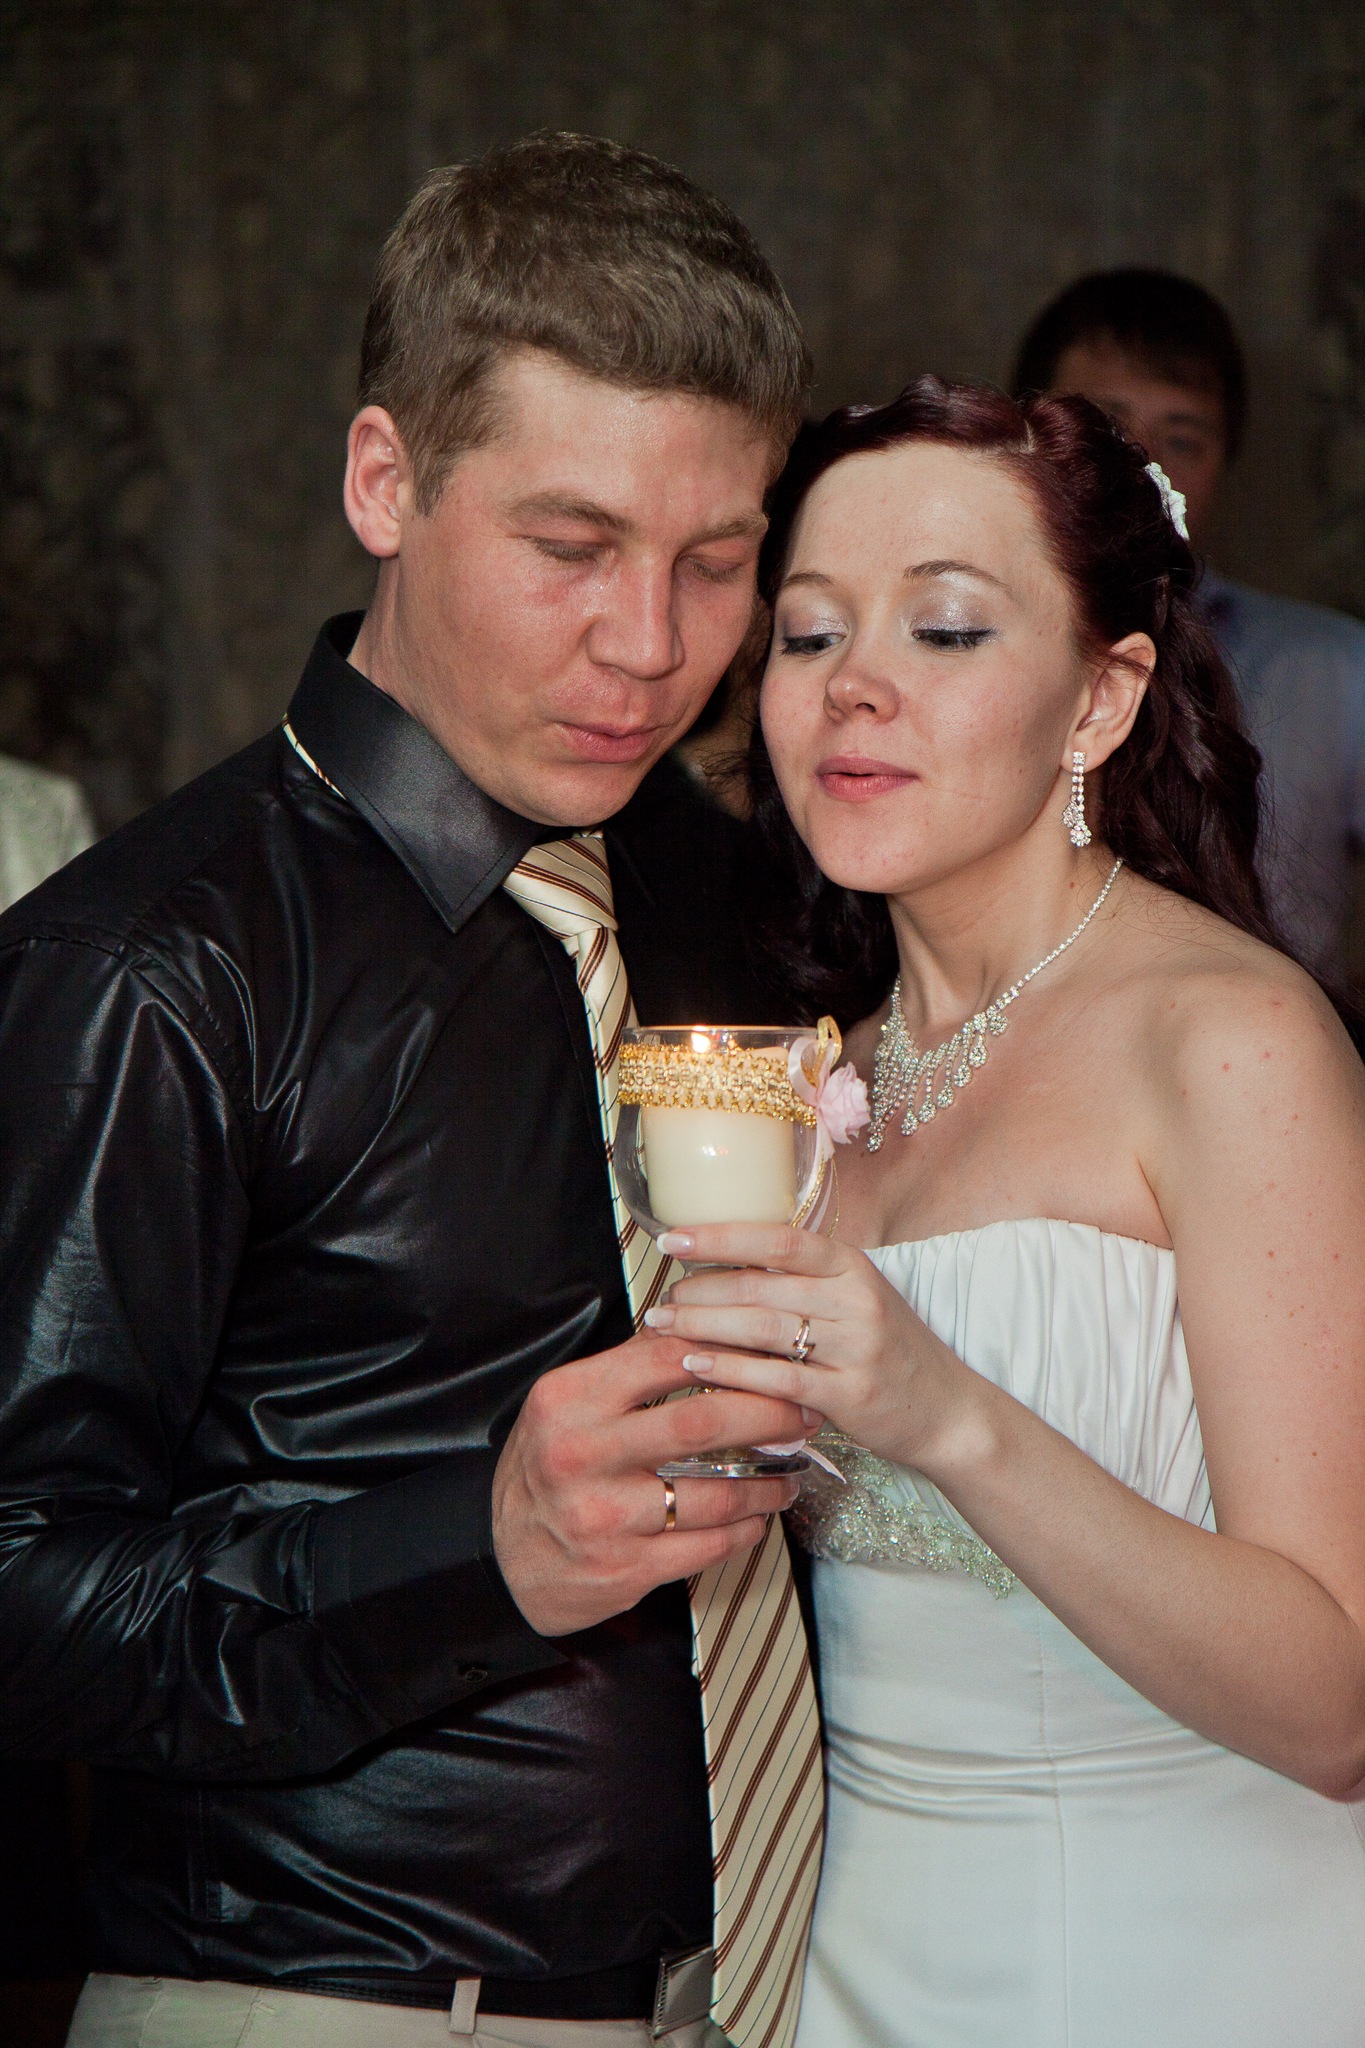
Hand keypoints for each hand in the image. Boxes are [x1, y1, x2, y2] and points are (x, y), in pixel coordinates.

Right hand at [492, 1332, 811, 1635]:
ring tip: (789, 1473)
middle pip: (700, 1424)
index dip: (730, 1352)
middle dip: (767, 1415)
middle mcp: (582, 1456)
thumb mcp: (567, 1406)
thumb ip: (629, 1371)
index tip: (771, 1354)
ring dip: (767, 1484)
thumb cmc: (546, 1471)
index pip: (665, 1357)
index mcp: (569, 1400)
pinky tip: (757, 1517)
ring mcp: (604, 1517)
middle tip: (802, 1412)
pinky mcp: (625, 1569)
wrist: (504, 1561)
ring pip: (715, 1494)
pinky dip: (745, 1530)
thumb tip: (706, 1331)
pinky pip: (707, 1546)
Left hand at [646, 1223, 965, 1470]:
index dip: (720, 1237)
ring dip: (704, 1328)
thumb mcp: (855, 1301)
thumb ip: (802, 1283)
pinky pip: (778, 1378)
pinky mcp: (852, 1393)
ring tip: (663, 1329)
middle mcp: (856, 1299)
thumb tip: (723, 1268)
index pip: (777, 1241)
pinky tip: (697, 1366)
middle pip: (761, 1287)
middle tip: (659, 1302)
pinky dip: (732, 1371)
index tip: (673, 1239)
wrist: (949, 1410)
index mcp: (851, 1266)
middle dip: (699, 1292)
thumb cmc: (889, 1352)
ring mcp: (857, 1346)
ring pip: (764, 1329)